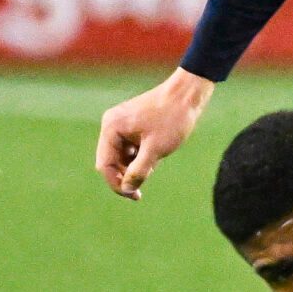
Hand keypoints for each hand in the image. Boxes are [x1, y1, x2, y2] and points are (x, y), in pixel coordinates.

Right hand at [95, 68, 214, 198]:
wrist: (187, 95)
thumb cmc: (172, 119)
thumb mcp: (155, 150)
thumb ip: (138, 171)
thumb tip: (126, 189)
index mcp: (111, 128)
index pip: (105, 165)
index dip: (117, 184)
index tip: (134, 196)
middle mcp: (112, 125)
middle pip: (111, 162)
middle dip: (126, 176)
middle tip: (143, 188)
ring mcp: (121, 125)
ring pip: (121, 157)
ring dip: (134, 167)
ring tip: (154, 165)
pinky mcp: (132, 126)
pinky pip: (130, 149)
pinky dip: (140, 158)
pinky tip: (155, 157)